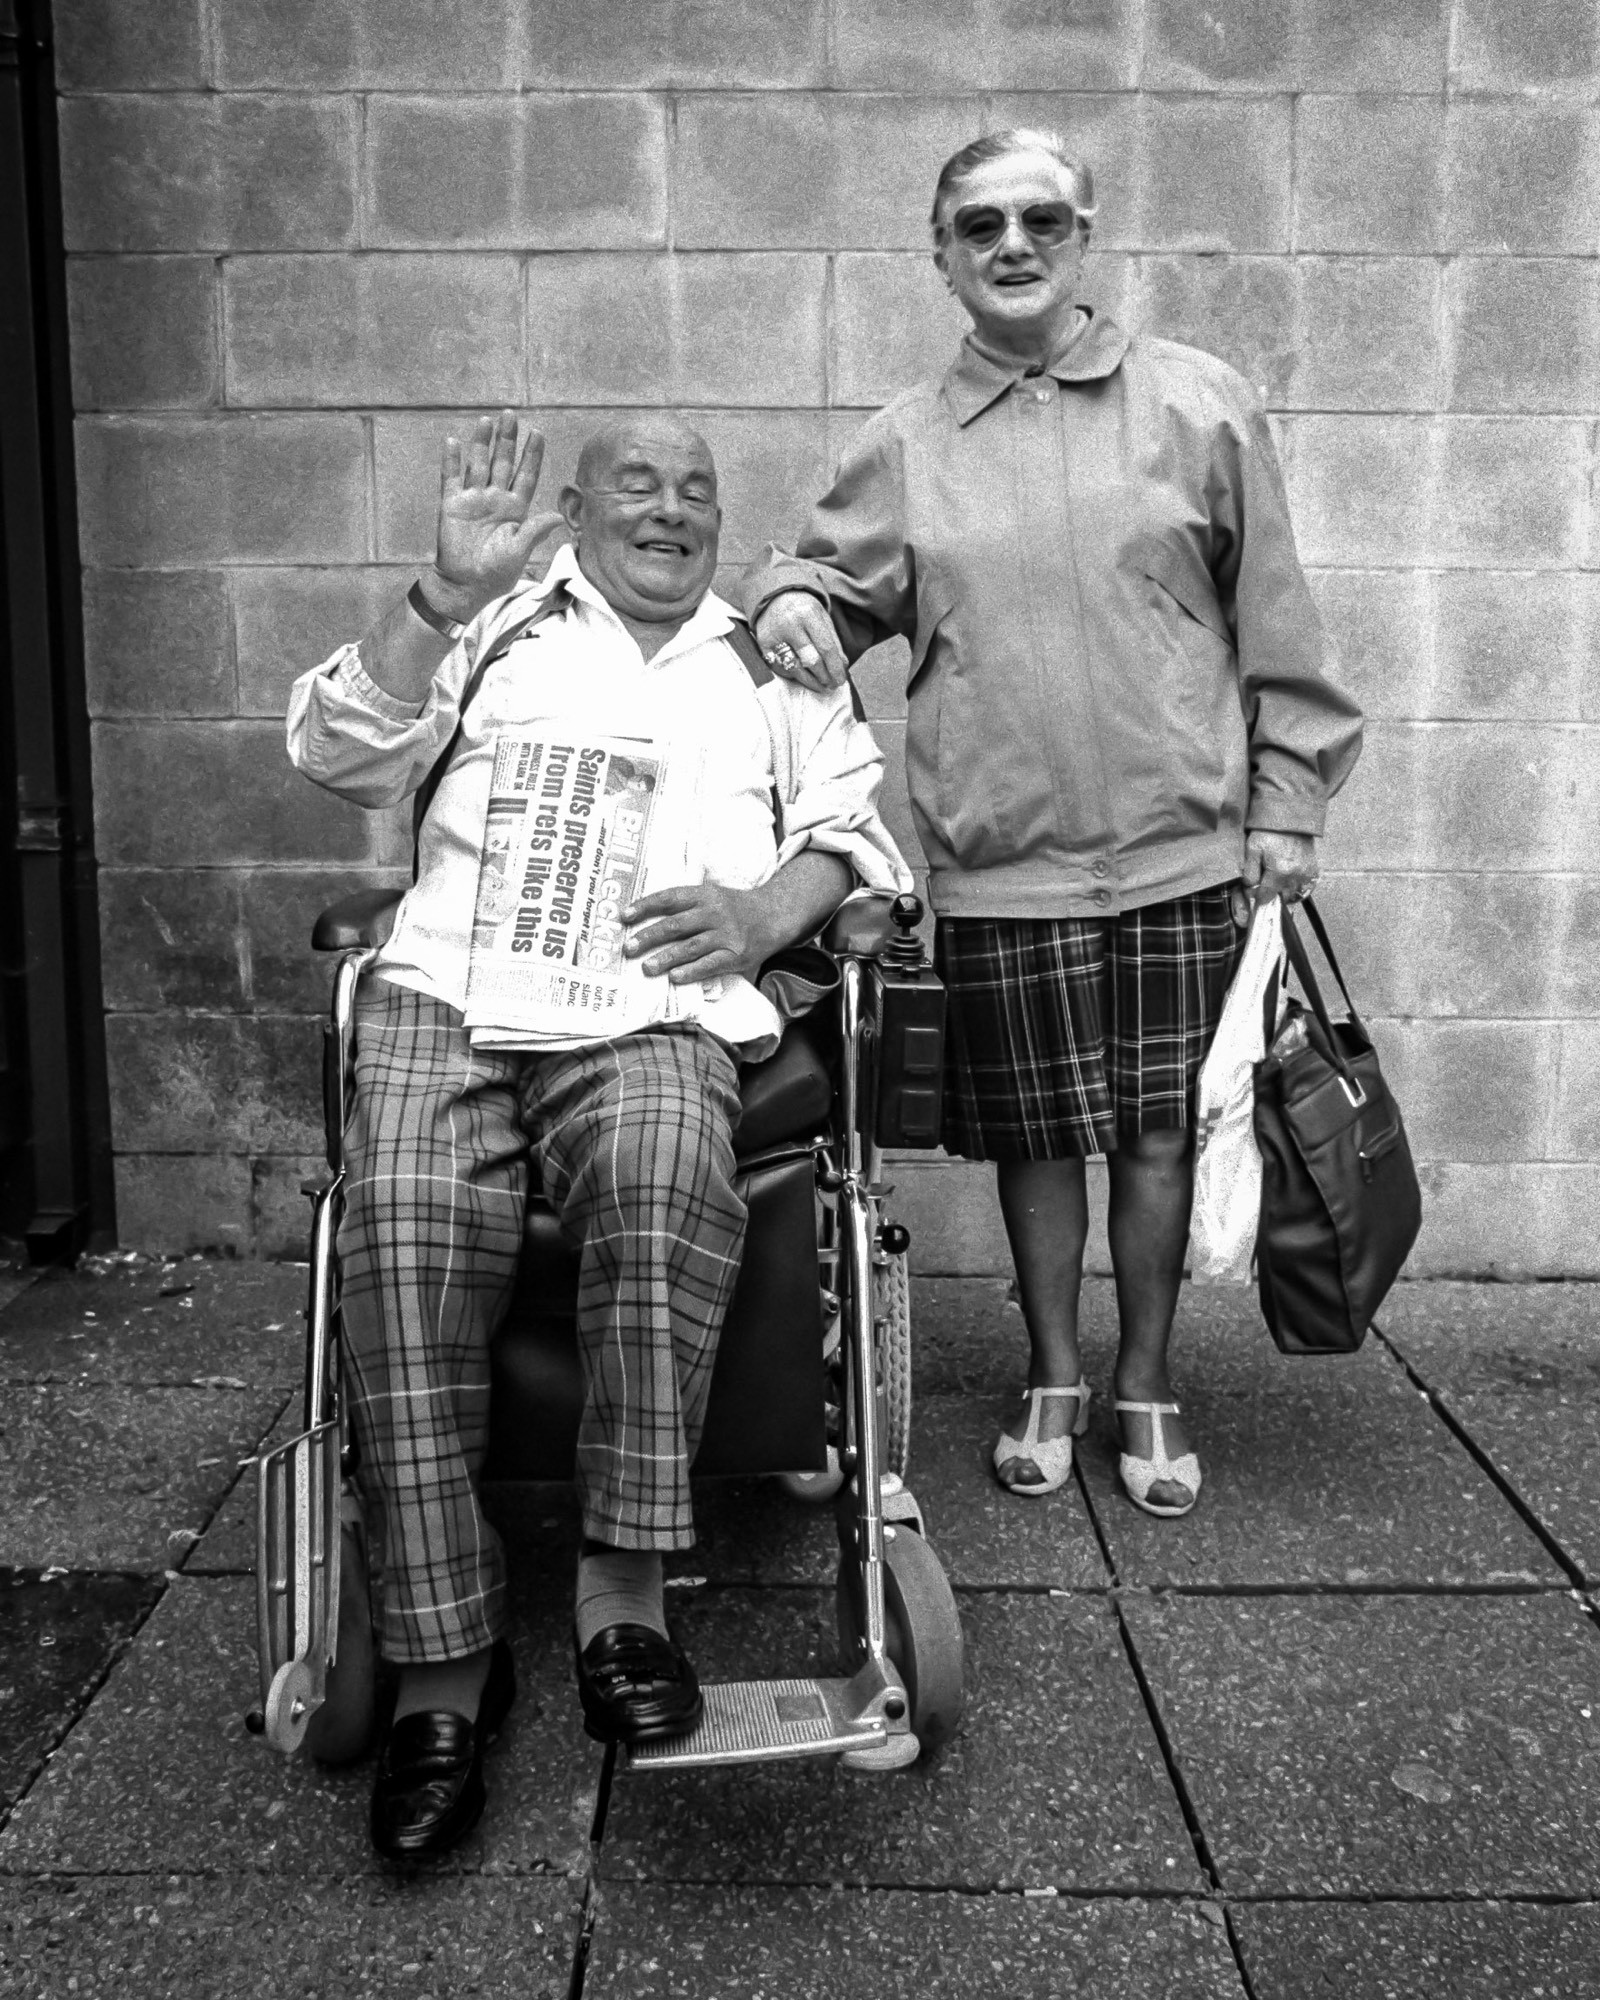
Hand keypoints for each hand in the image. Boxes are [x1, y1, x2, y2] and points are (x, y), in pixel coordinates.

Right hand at [428, 410, 547, 622]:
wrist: (466, 586)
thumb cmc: (496, 573)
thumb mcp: (519, 552)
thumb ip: (535, 531)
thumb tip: (559, 516)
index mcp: (515, 509)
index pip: (525, 475)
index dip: (531, 455)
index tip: (537, 433)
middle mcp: (495, 499)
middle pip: (502, 462)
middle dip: (507, 440)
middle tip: (511, 415)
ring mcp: (473, 500)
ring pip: (478, 464)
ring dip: (482, 443)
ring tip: (487, 420)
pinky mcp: (451, 505)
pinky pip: (451, 478)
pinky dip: (451, 460)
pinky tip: (453, 441)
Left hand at [623, 883, 770, 984]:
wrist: (773, 915)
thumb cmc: (734, 908)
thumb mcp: (712, 896)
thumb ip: (686, 905)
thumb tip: (646, 919)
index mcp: (704, 895)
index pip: (669, 898)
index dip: (645, 906)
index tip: (624, 916)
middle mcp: (714, 912)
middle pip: (675, 925)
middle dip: (649, 936)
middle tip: (628, 948)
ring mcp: (726, 934)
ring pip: (690, 947)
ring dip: (665, 958)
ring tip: (646, 968)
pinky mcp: (736, 955)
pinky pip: (710, 964)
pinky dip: (691, 971)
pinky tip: (675, 977)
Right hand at [754, 591, 847, 690]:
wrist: (775, 595)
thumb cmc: (803, 609)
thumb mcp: (822, 617)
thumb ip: (833, 641)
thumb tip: (843, 665)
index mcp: (808, 614)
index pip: (825, 647)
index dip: (835, 667)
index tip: (840, 680)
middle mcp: (789, 624)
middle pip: (811, 660)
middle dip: (824, 677)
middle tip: (832, 685)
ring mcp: (774, 635)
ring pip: (794, 668)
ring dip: (810, 681)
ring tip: (821, 686)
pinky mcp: (763, 644)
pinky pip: (780, 668)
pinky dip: (793, 675)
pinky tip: (803, 676)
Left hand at [1230, 831, 1318, 925]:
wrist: (1290, 817)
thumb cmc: (1269, 832)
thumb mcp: (1252, 849)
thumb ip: (1250, 873)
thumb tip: (1250, 889)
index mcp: (1279, 871)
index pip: (1266, 896)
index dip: (1257, 895)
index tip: (1254, 891)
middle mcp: (1296, 875)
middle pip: (1281, 897)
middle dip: (1271, 893)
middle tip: (1265, 883)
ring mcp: (1307, 873)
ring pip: (1294, 894)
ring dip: (1284, 891)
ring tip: (1277, 880)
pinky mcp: (1313, 869)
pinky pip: (1306, 887)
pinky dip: (1297, 886)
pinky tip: (1289, 878)